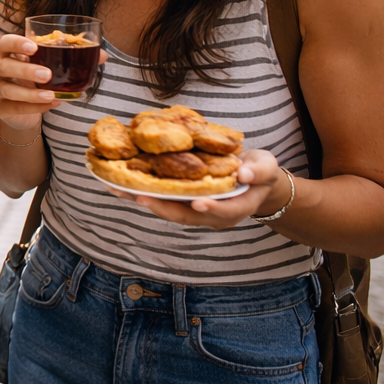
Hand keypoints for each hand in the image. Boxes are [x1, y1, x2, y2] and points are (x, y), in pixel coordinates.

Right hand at [0, 34, 108, 135]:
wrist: (21, 108)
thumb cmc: (36, 78)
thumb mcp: (50, 65)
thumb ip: (73, 57)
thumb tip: (103, 55)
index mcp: (8, 53)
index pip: (6, 43)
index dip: (16, 43)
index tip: (33, 47)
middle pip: (4, 66)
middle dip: (25, 70)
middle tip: (48, 75)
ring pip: (8, 89)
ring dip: (30, 93)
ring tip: (51, 94)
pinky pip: (14, 107)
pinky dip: (33, 107)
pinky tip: (51, 105)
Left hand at [117, 149, 286, 229]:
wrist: (250, 179)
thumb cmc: (258, 172)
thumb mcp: (266, 168)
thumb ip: (258, 172)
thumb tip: (244, 175)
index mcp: (235, 208)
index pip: (222, 212)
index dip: (210, 208)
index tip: (198, 202)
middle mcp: (210, 215)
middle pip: (184, 216)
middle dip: (162, 207)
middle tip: (141, 196)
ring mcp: (193, 211)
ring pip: (166, 209)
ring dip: (141, 199)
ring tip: (117, 188)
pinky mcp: (180, 202)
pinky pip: (159, 199)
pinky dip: (139, 191)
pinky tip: (118, 183)